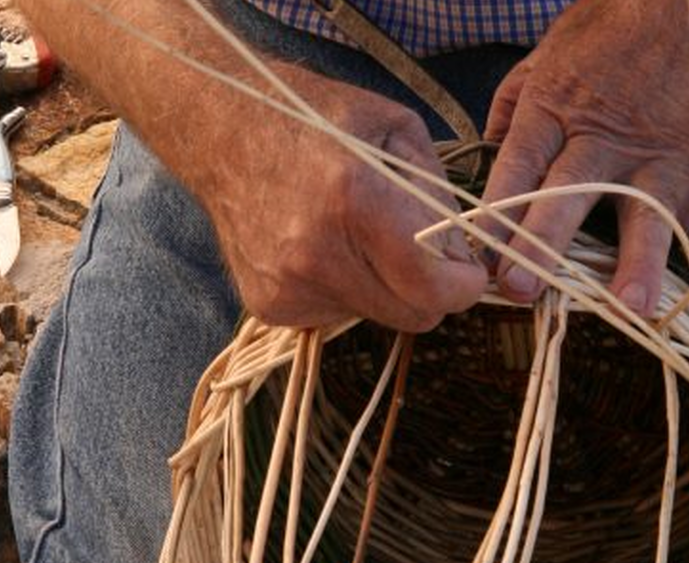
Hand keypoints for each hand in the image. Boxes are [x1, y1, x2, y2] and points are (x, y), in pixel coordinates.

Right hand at [204, 74, 484, 331]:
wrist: (219, 130)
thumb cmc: (314, 119)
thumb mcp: (396, 129)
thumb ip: (439, 194)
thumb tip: (461, 253)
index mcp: (355, 201)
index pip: (430, 287)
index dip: (463, 287)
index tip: (469, 274)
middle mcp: (316, 253)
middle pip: (411, 316)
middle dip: (429, 292)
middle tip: (423, 259)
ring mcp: (287, 285)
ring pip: (374, 318)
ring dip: (381, 288)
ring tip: (355, 237)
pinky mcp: (267, 305)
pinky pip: (334, 316)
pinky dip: (343, 291)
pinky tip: (323, 249)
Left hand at [481, 0, 688, 338]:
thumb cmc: (615, 28)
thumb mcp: (550, 51)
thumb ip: (515, 104)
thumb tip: (488, 153)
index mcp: (560, 107)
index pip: (520, 162)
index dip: (496, 207)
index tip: (475, 253)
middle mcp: (610, 138)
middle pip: (573, 192)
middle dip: (545, 242)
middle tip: (522, 287)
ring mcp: (665, 159)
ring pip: (652, 216)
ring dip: (642, 264)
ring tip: (631, 309)